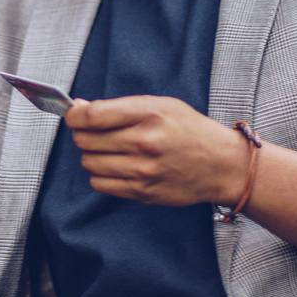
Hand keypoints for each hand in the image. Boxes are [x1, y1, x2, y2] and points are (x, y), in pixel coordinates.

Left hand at [65, 95, 246, 206]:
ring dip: (92, 155)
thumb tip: (80, 108)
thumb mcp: (161, 105)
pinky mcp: (142, 192)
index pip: (92, 116)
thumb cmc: (191, 130)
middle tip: (96, 132)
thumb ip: (120, 106)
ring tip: (109, 150)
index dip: (74, 115)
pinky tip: (116, 167)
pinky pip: (100, 184)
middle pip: (85, 140)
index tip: (74, 115)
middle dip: (83, 134)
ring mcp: (143, 170)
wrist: (221, 165)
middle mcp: (144, 143)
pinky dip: (101, 175)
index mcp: (149, 114)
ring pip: (89, 163)